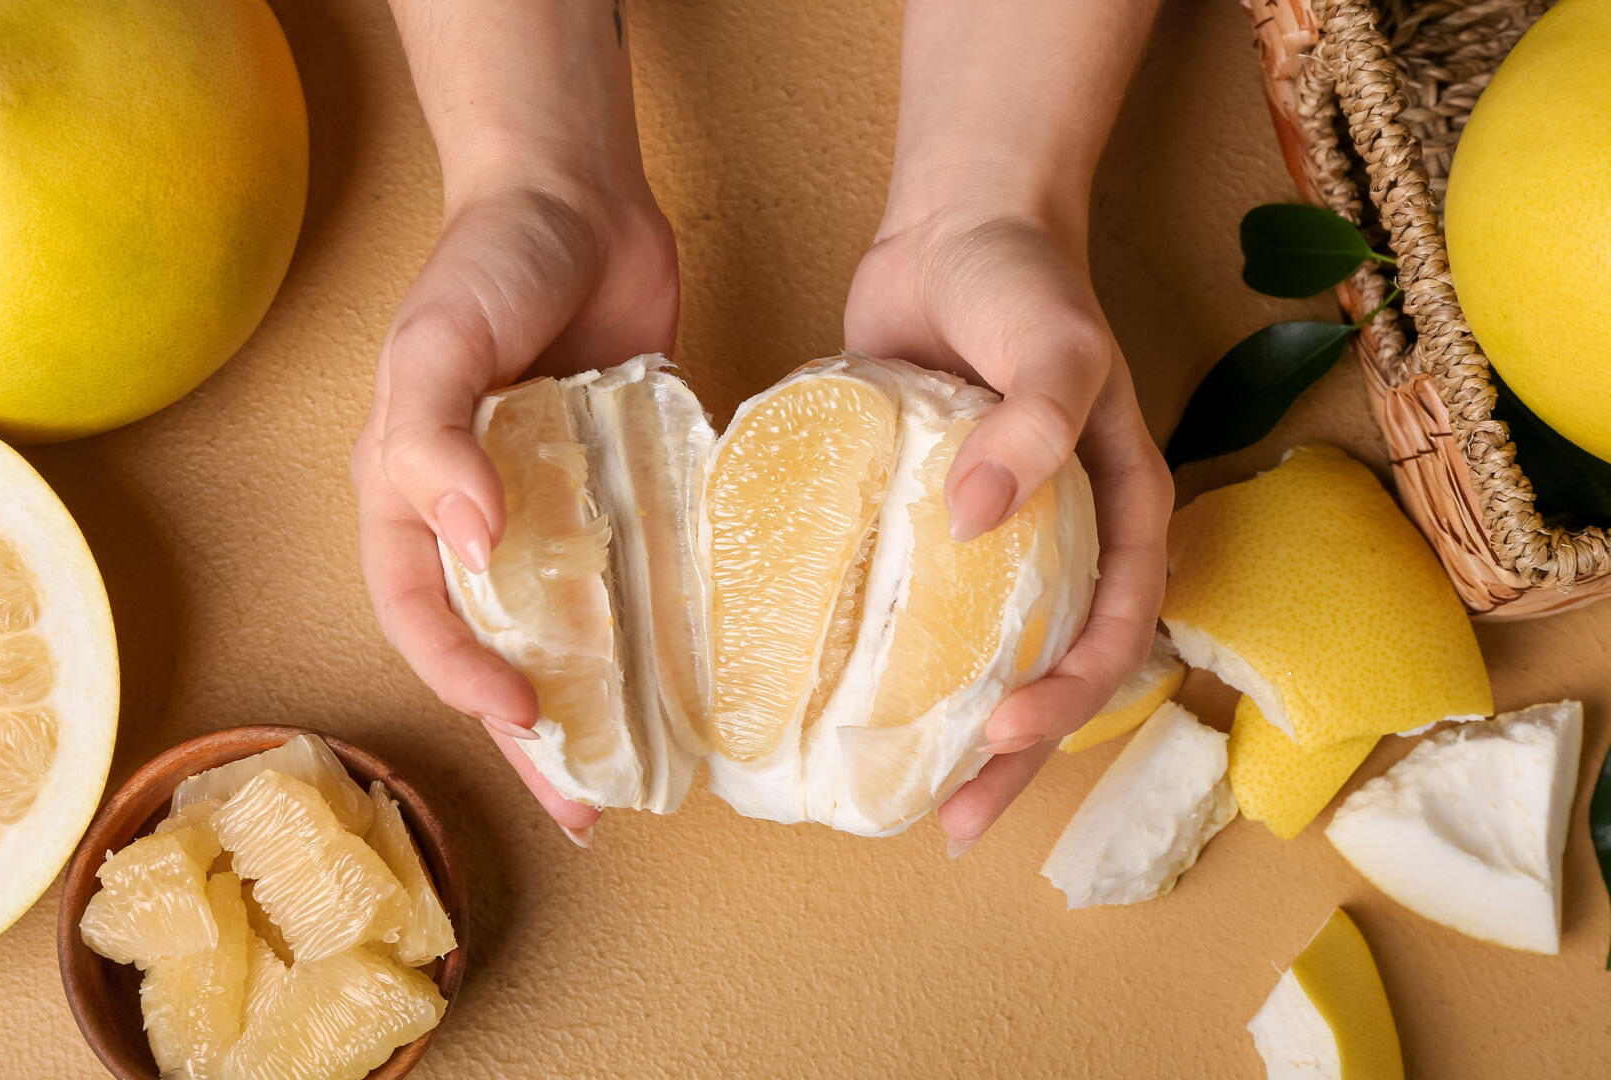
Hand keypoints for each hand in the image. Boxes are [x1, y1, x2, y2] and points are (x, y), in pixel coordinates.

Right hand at [352, 175, 678, 841]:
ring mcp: (553, 507)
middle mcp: (478, 519)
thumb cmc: (484, 265)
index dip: (461, 677)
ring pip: (567, 629)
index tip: (522, 716)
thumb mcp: (433, 344)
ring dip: (594, 704)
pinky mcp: (623, 486)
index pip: (420, 616)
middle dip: (531, 736)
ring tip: (633, 776)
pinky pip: (634, 572)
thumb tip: (466, 539)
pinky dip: (654, 627)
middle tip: (583, 807)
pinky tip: (691, 676)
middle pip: (495, 649)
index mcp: (410, 498)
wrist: (575, 197)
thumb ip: (432, 439)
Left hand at [844, 208, 1171, 853]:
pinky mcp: (916, 518)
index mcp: (1115, 515)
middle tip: (957, 820)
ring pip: (977, 656)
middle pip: (1050, 672)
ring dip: (952, 730)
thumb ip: (1034, 425)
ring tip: (909, 799)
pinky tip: (838, 697)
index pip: (1114, 631)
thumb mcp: (1054, 346)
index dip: (1073, 695)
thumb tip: (979, 522)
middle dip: (1014, 755)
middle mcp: (1056, 541)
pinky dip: (887, 654)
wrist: (952, 228)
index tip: (1007, 729)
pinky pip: (908, 601)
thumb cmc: (1023, 284)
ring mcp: (986, 538)